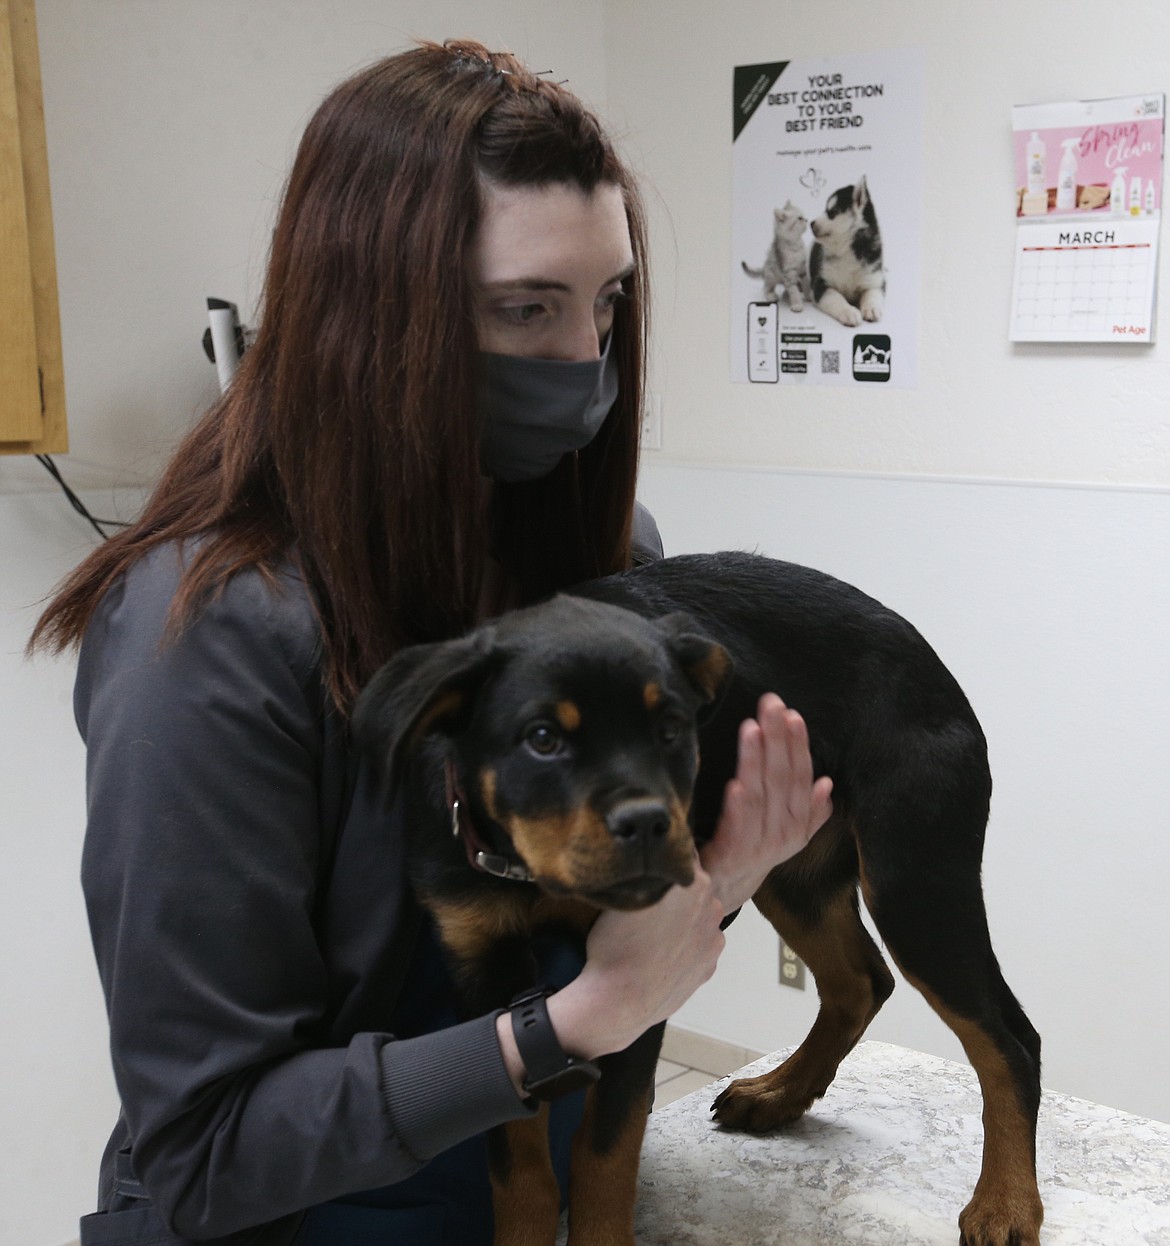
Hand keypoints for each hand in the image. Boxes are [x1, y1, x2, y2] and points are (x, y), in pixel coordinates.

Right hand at [541, 861, 726, 1062]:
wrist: (619, 1002)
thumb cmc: (613, 946)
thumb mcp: (625, 893)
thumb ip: (649, 872)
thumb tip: (656, 861)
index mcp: (692, 881)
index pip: (683, 854)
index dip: (665, 859)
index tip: (651, 866)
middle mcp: (711, 904)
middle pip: (693, 886)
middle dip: (675, 891)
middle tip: (647, 906)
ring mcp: (713, 936)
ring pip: (698, 915)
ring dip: (683, 918)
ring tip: (652, 935)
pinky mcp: (711, 963)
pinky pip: (699, 943)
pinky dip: (685, 945)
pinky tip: (662, 954)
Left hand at [700, 693, 832, 915]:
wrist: (723, 893)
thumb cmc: (752, 851)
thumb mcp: (785, 831)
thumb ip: (809, 811)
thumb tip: (826, 783)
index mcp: (797, 823)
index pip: (802, 776)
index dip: (798, 745)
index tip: (792, 715)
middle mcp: (783, 833)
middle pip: (783, 779)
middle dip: (778, 739)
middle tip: (771, 705)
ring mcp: (759, 846)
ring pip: (761, 795)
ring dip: (757, 760)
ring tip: (752, 729)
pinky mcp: (731, 856)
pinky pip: (738, 828)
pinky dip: (739, 806)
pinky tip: (736, 783)